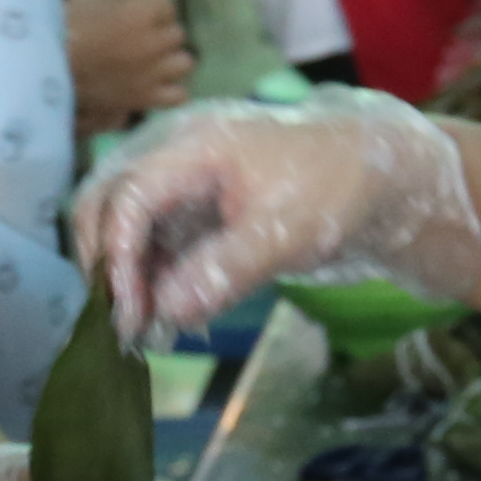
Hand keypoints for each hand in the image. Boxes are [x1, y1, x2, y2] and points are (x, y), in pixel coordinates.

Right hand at [63, 0, 194, 134]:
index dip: (153, 12)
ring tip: (154, 64)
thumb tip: (126, 6)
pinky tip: (155, 87)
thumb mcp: (88, 0)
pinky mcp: (146, 98)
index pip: (167, 7)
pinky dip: (170, 91)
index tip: (140, 17)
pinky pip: (177, 96)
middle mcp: (155, 41)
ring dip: (171, 61)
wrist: (48, 69)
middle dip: (162, 36)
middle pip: (177, 35)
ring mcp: (154, 72)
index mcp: (142, 12)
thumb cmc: (63, 28)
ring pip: (184, 63)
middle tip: (143, 41)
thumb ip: (116, 2)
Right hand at [68, 88, 480, 345]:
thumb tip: (167, 312)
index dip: (117, 257)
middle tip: (128, 328)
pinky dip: (151, 279)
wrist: (376, 173)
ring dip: (127, 279)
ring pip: (123, 225)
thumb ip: (227, 269)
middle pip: (105, 202)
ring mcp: (179, 178)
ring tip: (149, 335)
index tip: (130, 314)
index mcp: (194, 144)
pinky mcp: (191, 205)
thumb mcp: (289, 232)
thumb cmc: (336, 189)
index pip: (127, 197)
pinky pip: (152, 240)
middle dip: (107, 266)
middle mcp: (174, 153)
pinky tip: (170, 320)